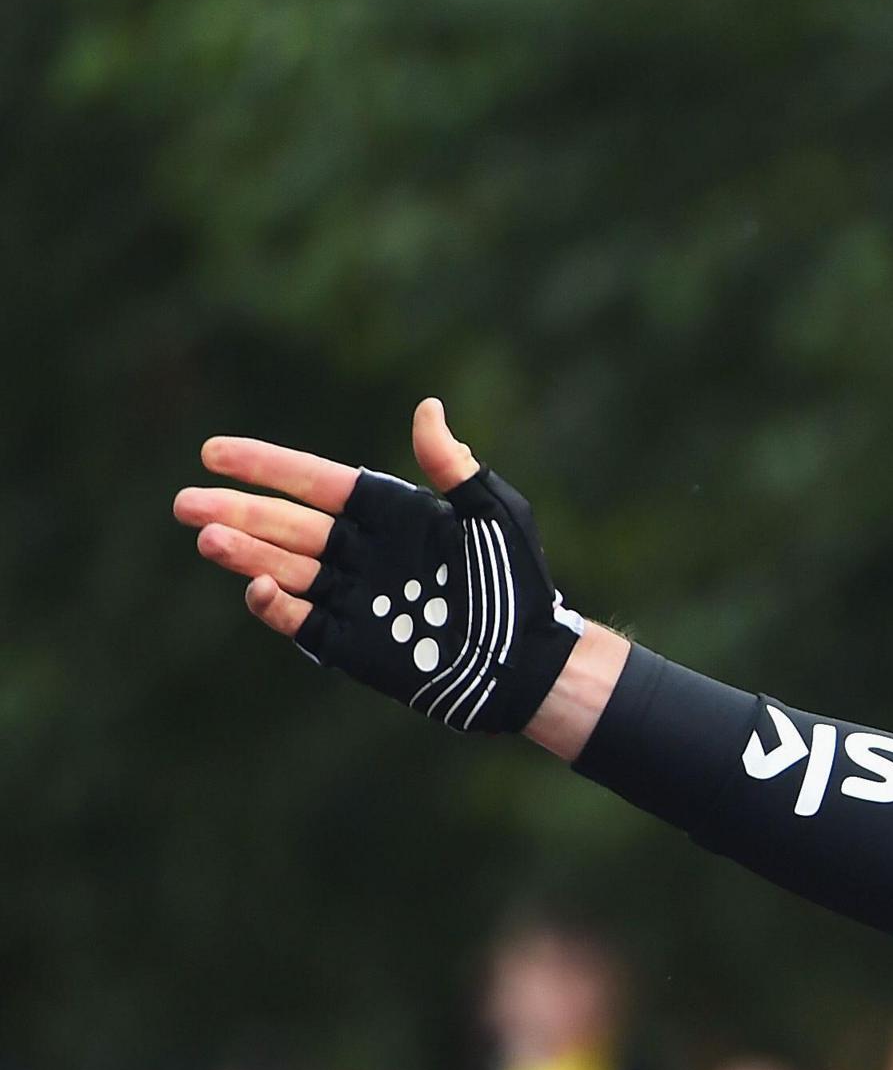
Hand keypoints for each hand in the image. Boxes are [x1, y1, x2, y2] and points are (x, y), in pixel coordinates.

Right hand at [175, 399, 607, 739]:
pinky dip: (279, 607)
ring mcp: (356, 599)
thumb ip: (453, 468)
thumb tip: (428, 409)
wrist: (532, 661)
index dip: (266, 467)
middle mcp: (363, 553)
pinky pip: (305, 623)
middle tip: (185, 504)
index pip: (316, 483)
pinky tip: (256, 588)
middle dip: (237, 513)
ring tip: (207, 539)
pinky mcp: (356, 644)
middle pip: (289, 526)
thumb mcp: (492, 516)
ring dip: (247, 555)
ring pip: (287, 570)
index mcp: (389, 515)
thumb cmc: (519, 582)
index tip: (214, 453)